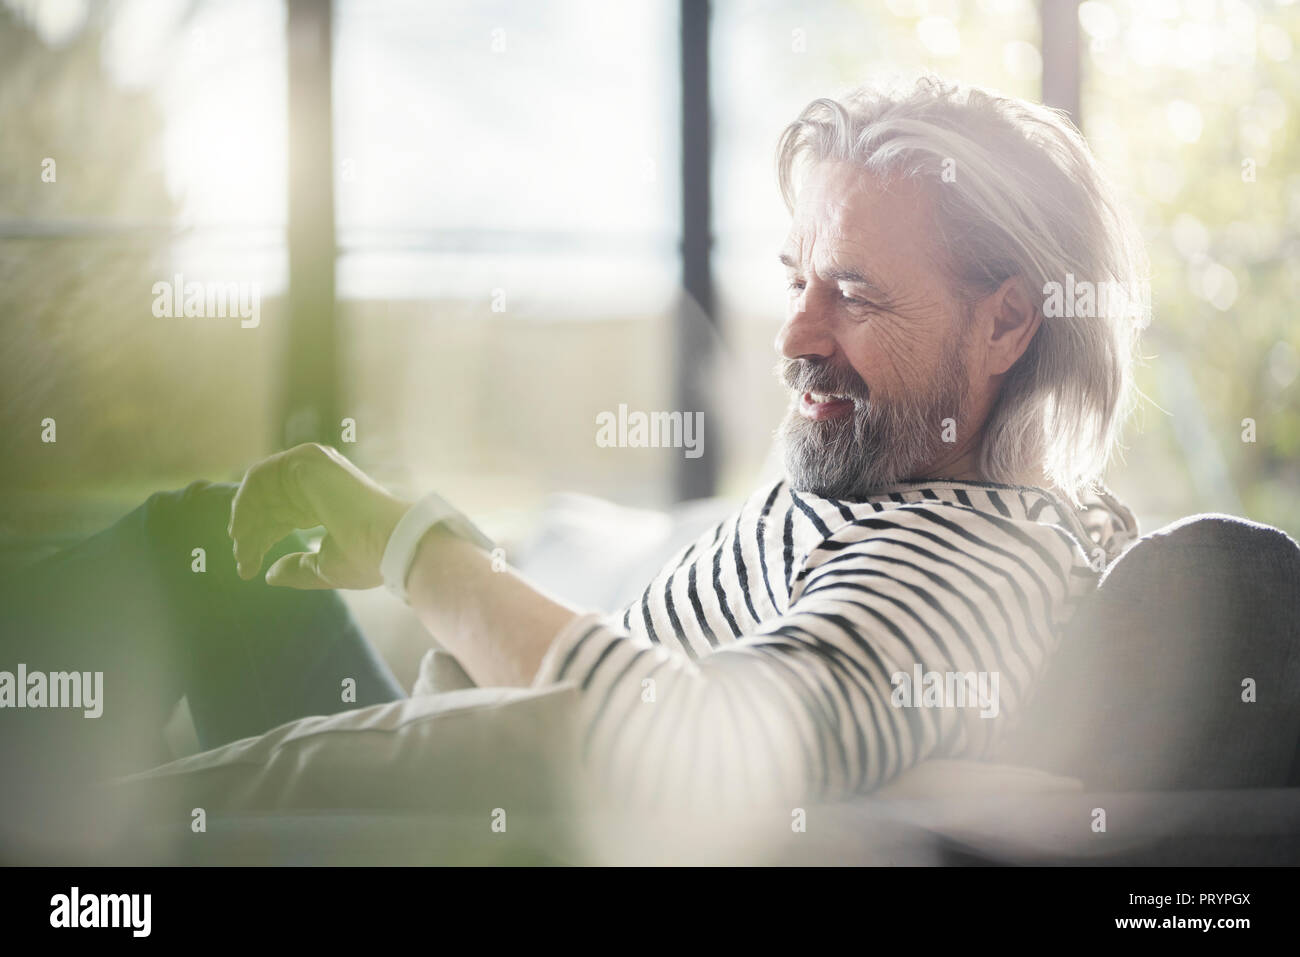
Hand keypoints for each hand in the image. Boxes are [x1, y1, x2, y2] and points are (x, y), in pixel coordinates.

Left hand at [228, 443, 409, 588]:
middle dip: (250, 534)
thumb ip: (297, 568)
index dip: (261, 541)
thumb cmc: (366, 557)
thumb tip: (269, 574)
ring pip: (261, 489)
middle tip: (241, 564)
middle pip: (269, 504)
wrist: (390, 543)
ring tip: (240, 547)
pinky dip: (245, 500)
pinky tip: (242, 528)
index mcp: (327, 503)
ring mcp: (314, 467)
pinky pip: (260, 475)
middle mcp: (320, 482)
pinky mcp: (306, 460)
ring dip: (244, 518)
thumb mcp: (324, 567)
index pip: (283, 517)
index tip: (247, 570)